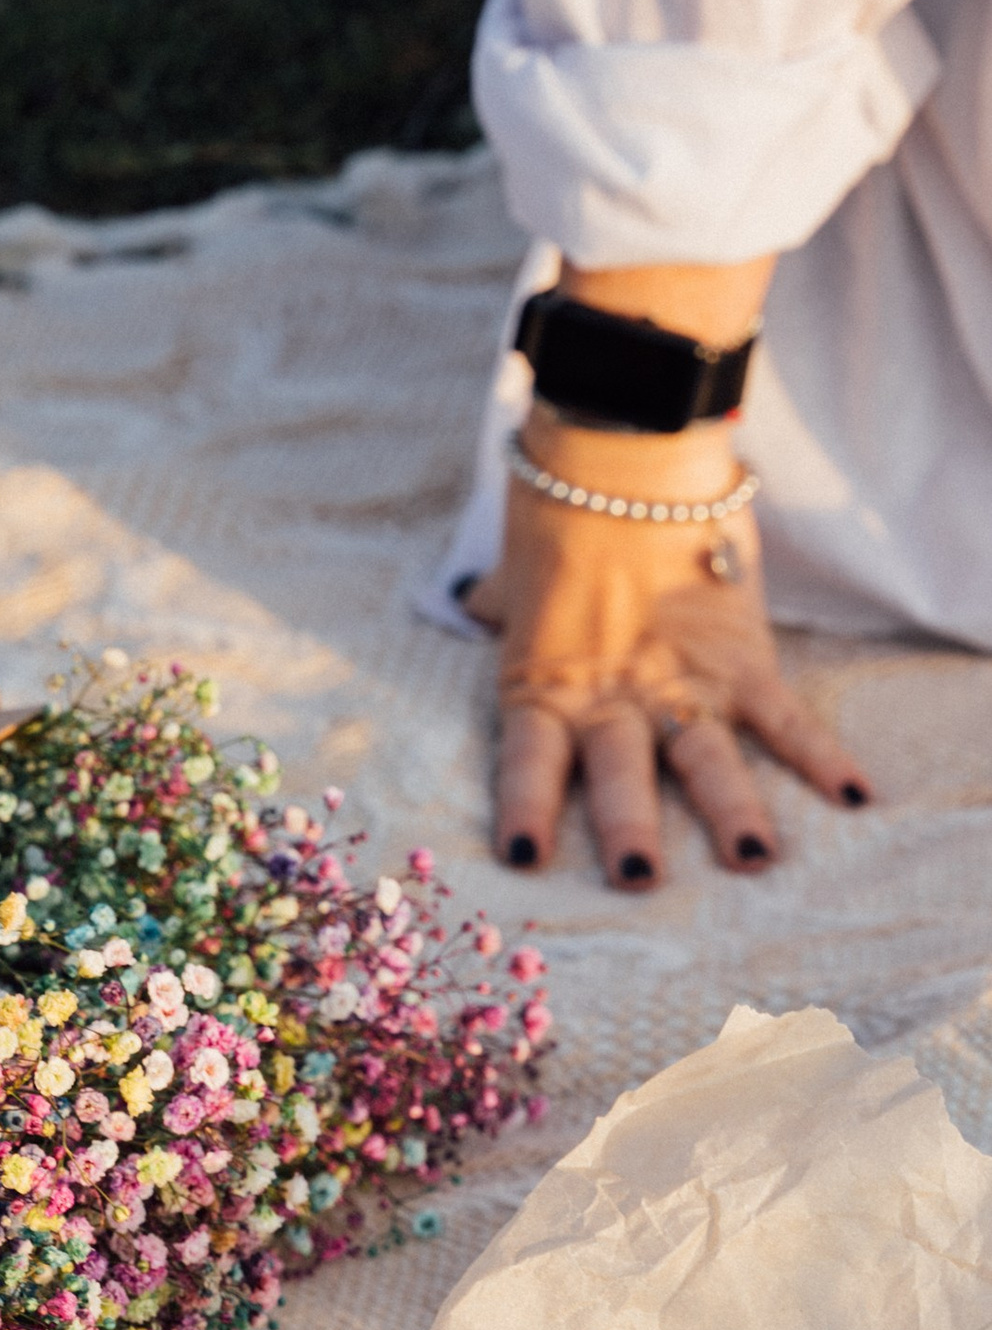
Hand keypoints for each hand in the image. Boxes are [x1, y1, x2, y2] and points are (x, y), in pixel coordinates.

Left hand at [466, 413, 871, 882]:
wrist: (626, 448)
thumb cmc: (558, 504)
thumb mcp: (514, 570)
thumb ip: (499, 607)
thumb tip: (474, 607)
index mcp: (547, 681)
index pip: (529, 762)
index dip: (526, 810)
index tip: (524, 859)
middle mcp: (615, 694)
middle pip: (621, 777)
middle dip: (630, 832)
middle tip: (639, 882)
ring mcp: (683, 679)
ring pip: (708, 762)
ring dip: (732, 814)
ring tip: (752, 862)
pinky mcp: (742, 654)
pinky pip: (784, 715)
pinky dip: (822, 756)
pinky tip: (855, 797)